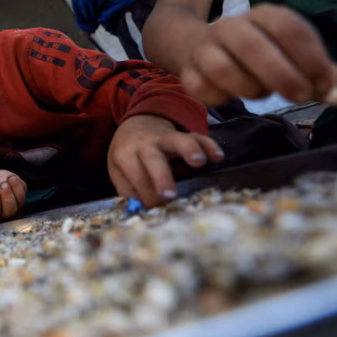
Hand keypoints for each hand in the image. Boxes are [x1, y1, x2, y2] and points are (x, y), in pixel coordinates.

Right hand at [0, 170, 26, 218]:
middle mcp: (4, 211)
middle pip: (10, 209)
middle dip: (7, 196)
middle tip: (2, 184)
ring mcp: (14, 203)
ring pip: (19, 201)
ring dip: (15, 189)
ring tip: (8, 179)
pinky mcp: (20, 194)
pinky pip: (23, 191)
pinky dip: (19, 184)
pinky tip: (11, 177)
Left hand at [108, 114, 223, 206]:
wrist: (135, 126)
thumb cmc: (128, 155)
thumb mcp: (118, 170)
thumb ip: (128, 190)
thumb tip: (142, 210)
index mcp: (125, 155)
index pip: (136, 178)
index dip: (147, 195)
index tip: (156, 208)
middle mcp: (143, 144)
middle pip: (153, 159)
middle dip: (161, 178)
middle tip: (169, 195)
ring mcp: (164, 137)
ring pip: (177, 140)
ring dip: (188, 150)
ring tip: (198, 162)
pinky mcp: (181, 133)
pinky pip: (197, 137)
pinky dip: (208, 145)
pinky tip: (217, 156)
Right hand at [180, 4, 336, 105]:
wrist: (195, 45)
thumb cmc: (253, 53)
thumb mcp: (286, 51)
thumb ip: (314, 68)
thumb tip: (334, 84)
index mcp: (262, 15)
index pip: (288, 28)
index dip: (310, 57)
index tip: (323, 82)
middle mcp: (230, 25)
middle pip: (252, 45)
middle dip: (282, 75)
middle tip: (301, 96)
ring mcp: (205, 48)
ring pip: (222, 68)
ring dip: (249, 88)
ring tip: (260, 93)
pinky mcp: (188, 71)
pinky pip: (202, 88)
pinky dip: (220, 97)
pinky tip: (230, 96)